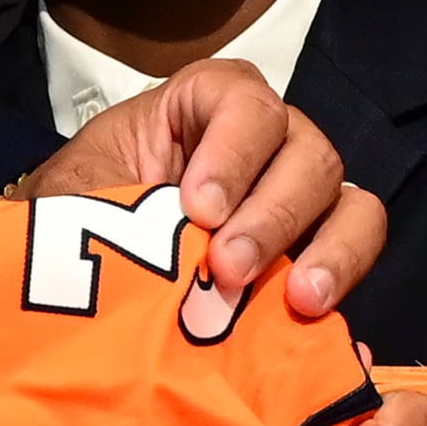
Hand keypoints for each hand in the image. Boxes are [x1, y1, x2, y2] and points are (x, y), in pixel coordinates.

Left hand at [37, 57, 385, 323]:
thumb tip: (133, 249)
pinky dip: (346, 286)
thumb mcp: (73, 203)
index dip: (231, 149)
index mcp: (199, 110)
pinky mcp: (311, 259)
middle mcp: (263, 147)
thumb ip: (106, 210)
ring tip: (300, 301)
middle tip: (229, 269)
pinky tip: (320, 326)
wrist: (75, 288)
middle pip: (307, 152)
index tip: (199, 208)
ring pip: (348, 202)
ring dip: (331, 250)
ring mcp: (295, 204)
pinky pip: (355, 257)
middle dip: (272, 213)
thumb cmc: (72, 225)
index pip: (241, 99)